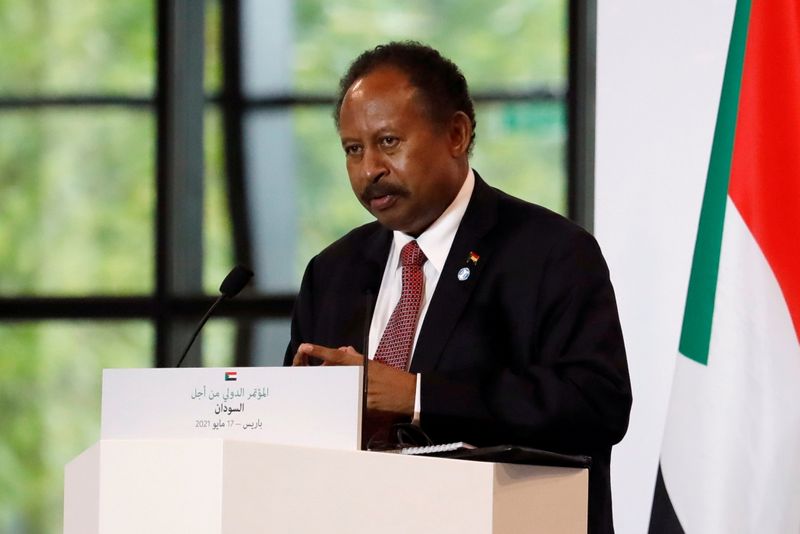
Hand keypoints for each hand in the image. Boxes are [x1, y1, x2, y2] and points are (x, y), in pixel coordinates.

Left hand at [293, 343, 415, 416]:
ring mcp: (361, 392)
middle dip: (323, 374)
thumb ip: (358, 359)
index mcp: (362, 364)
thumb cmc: (393, 378)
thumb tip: (345, 352)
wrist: (410, 394)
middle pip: (333, 374)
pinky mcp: (364, 406)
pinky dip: (344, 403)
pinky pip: (348, 404)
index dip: (320, 351)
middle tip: (312, 373)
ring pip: (339, 390)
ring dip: (333, 390)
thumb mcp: (375, 364)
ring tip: (334, 390)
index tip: (305, 347)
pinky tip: (347, 403)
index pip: (337, 356)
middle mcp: (359, 376)